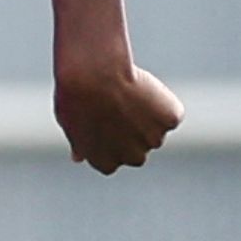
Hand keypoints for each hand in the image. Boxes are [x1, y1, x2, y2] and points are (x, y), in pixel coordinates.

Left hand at [54, 58, 181, 172]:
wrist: (94, 76)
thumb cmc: (76, 96)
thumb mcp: (70, 124)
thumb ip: (81, 144)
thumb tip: (79, 157)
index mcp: (106, 164)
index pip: (115, 156)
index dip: (111, 133)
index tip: (104, 115)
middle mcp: (133, 159)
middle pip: (139, 145)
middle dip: (133, 128)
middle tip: (118, 102)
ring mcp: (154, 140)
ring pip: (156, 128)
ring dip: (148, 114)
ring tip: (128, 92)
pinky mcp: (170, 120)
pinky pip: (171, 111)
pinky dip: (164, 101)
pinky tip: (145, 87)